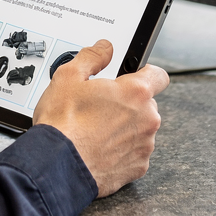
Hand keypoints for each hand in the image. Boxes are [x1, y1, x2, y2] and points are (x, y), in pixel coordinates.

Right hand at [32, 40, 168, 196]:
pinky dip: (120, 149)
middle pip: (146, 104)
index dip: (145, 73)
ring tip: (96, 128)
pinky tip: (99, 146)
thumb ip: (92, 57)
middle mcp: (147, 119)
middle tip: (101, 105)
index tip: (132, 76)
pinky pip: (134, 152)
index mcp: (135, 92)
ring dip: (124, 127)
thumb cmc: (63, 124)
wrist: (57, 165)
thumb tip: (104, 48)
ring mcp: (144, 145)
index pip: (158, 75)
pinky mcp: (138, 167)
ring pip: (140, 129)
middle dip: (128, 103)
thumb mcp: (68, 76)